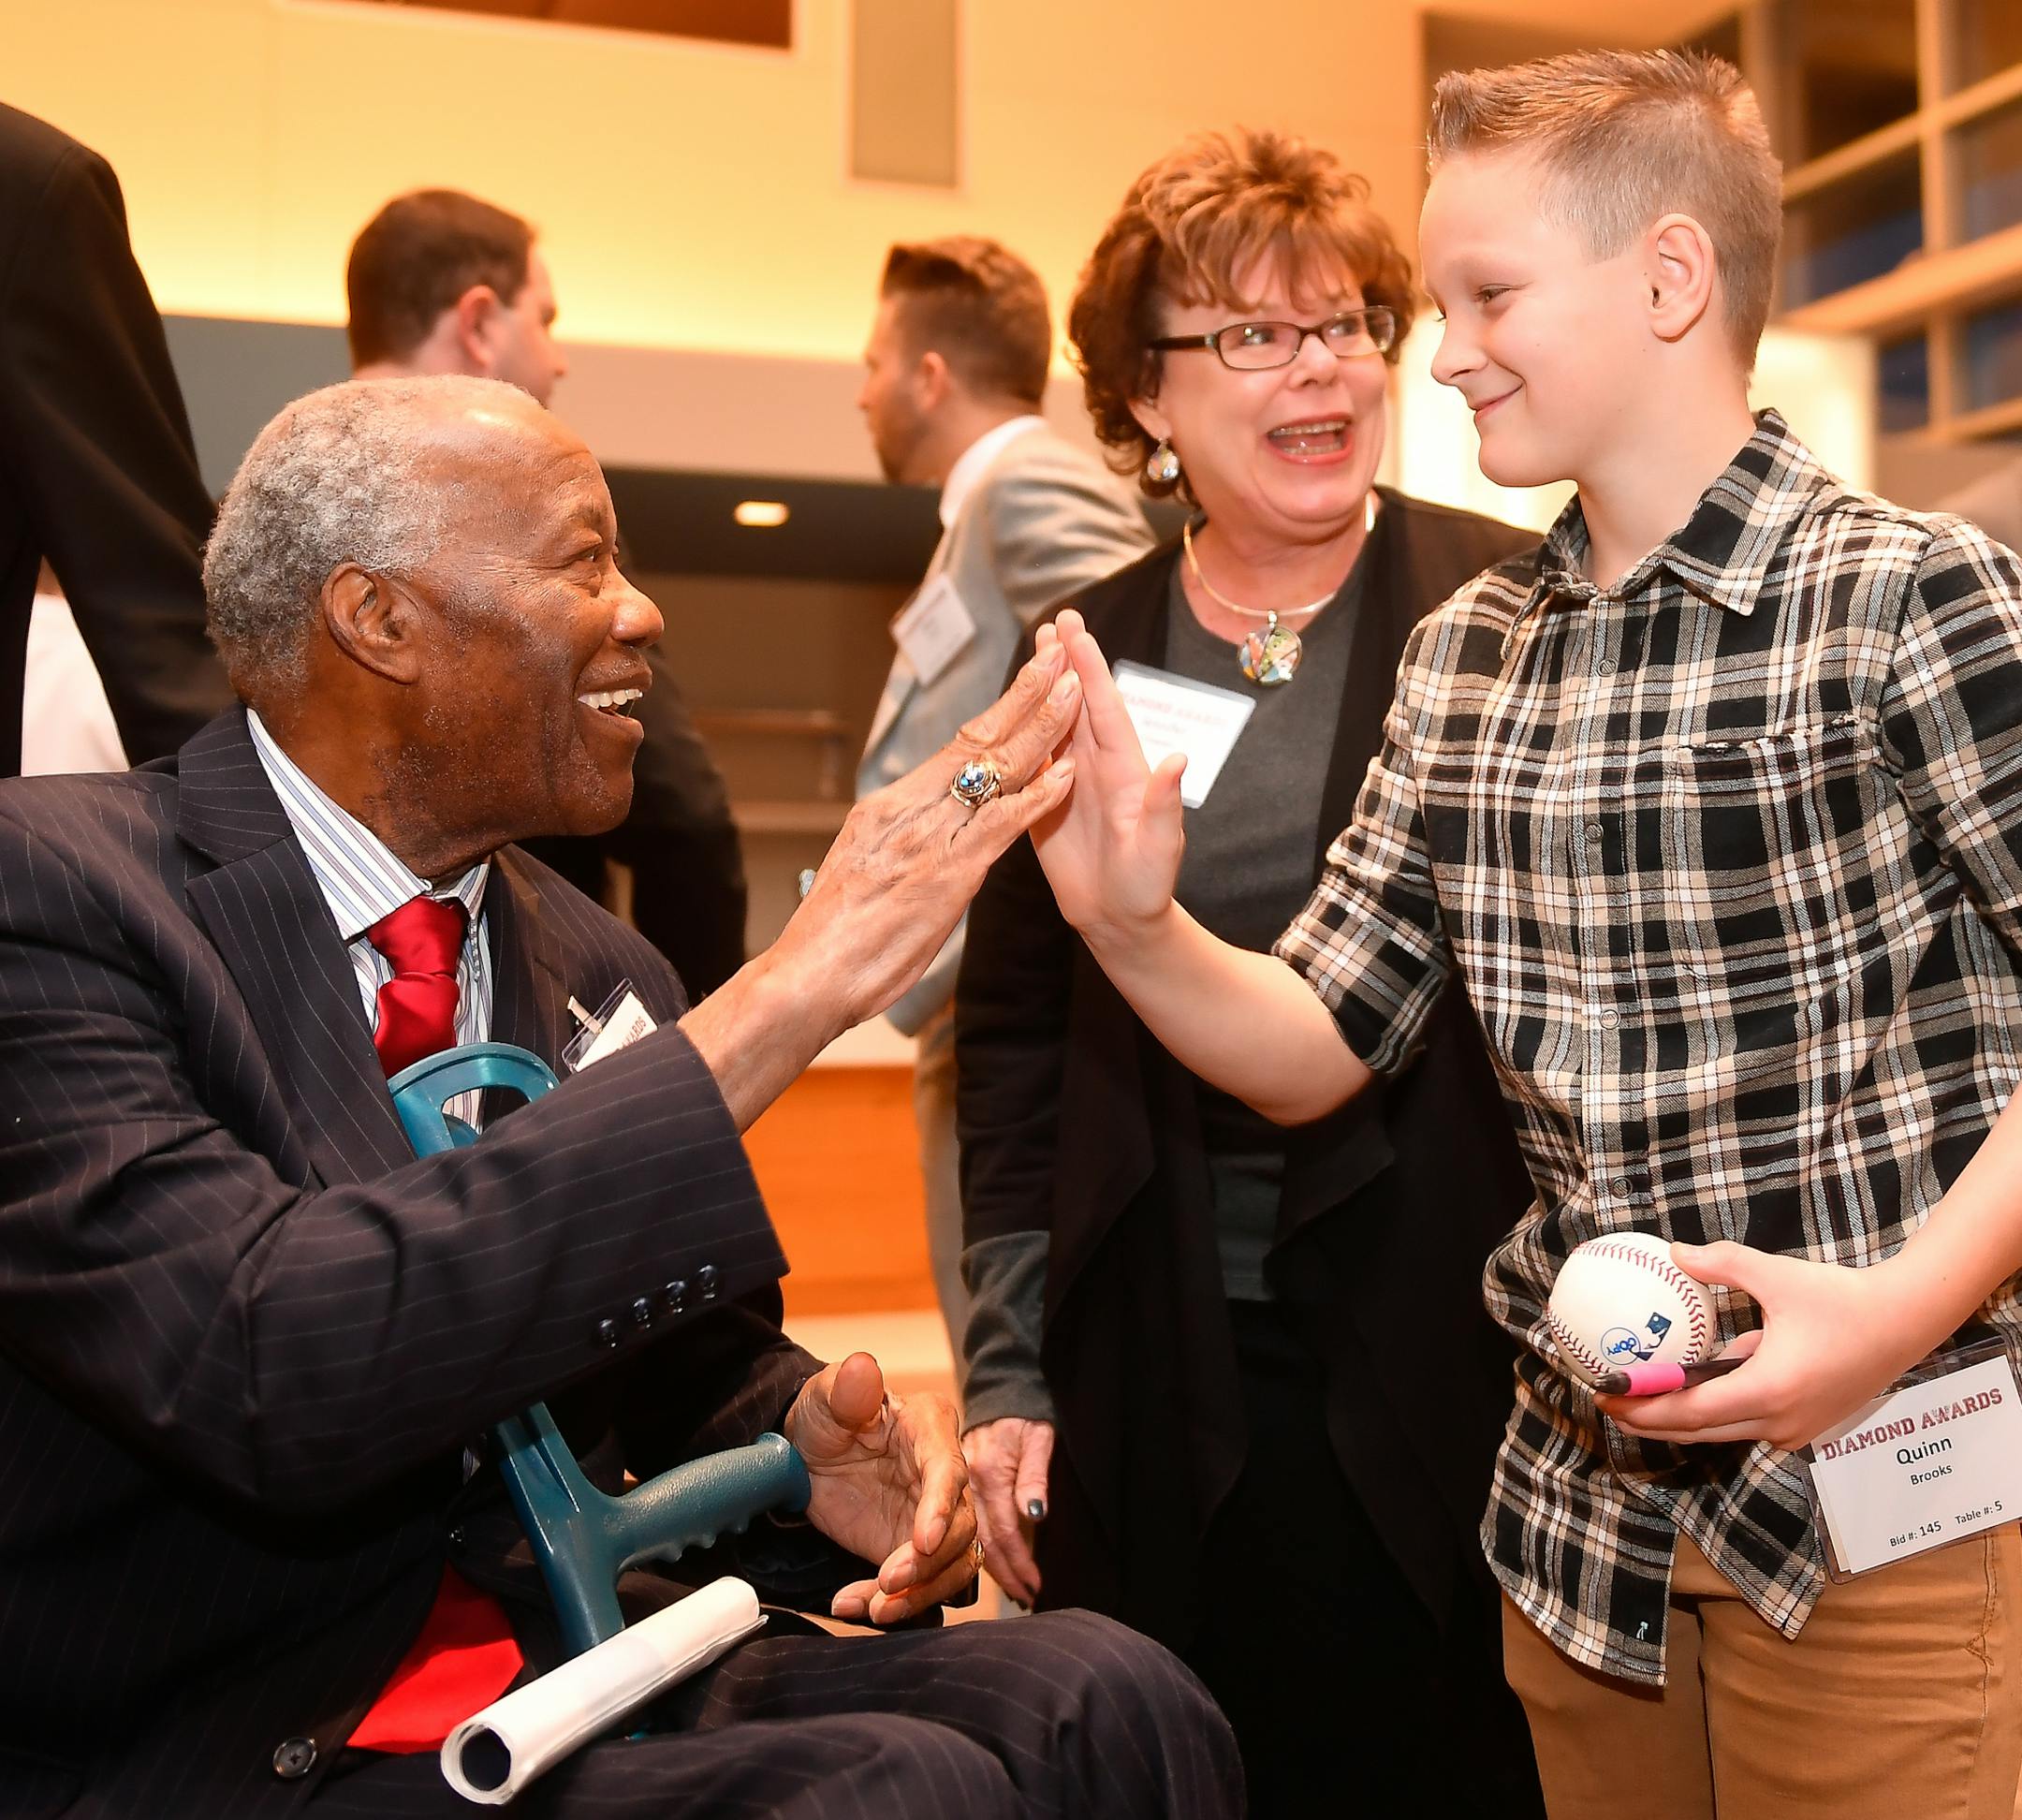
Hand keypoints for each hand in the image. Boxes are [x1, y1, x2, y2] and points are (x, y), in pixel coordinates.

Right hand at [680, 640, 1080, 1127]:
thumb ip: (896, 844)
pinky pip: (1000, 825)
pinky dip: (1037, 797)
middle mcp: (907, 809)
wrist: (806, 977)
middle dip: (1023, 695)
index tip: (1026, 678)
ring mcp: (927, 838)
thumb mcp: (862, 872)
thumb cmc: (832, 939)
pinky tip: (1066, 775)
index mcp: (887, 807)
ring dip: (1041, 729)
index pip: (954, 747)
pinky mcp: (945, 874)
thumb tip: (917, 832)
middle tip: (1059, 656)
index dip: (996, 710)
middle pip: (977, 740)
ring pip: (994, 769)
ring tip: (1075, 692)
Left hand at [784, 1352, 979, 1623]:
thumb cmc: (824, 1414)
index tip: (923, 1542)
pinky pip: (921, 1584)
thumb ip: (847, 1387)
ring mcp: (933, 1516)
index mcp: (930, 1428)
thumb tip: (862, 1367)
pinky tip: (855, 1607)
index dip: (941, 1508)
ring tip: (873, 1610)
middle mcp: (943, 1474)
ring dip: (918, 1593)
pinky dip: (893, 1603)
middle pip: (962, 1527)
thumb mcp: (826, 1397)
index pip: (949, 1470)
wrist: (806, 1454)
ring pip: (952, 1565)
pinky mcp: (915, 1549)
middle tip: (886, 1584)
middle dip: (929, 1563)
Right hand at [962, 1416, 1053, 1606]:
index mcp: (988, 1472)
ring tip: (1015, 1592)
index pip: (1004, 1531)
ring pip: (968, 1540)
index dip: (1020, 1563)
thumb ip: (1034, 1475)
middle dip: (1006, 1576)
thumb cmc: (1025, 1413)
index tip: (1036, 1587)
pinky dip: (974, 1552)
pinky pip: (961, 1528)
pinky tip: (991, 1567)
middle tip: (1026, 1599)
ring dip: (991, 1570)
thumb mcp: (1038, 1435)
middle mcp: (966, 1483)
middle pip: (982, 1543)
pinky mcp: (953, 1488)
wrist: (1000, 1391)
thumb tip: (1035, 1515)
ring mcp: (956, 1486)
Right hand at [1029, 610, 1187, 944]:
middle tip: (1052, 620)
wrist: (1121, 922)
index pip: (1104, 708)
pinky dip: (1018, 733)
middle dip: (1064, 661)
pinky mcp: (1043, 805)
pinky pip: (1028, 763)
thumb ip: (1164, 802)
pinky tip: (1007, 710)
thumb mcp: (1161, 845)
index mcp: (1124, 768)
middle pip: (1076, 704)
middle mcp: (1096, 767)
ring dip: (1041, 689)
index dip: (1089, 667)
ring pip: (1051, 725)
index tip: (1075, 629)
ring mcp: (1069, 783)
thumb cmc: (1148, 886)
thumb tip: (1178, 758)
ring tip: (1033, 650)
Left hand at [1598, 1242, 1930, 1450]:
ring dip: (1679, 1418)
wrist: (1905, 1322)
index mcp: (1767, 1391)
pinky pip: (1746, 1422)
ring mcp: (1794, 1429)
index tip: (1605, 1396)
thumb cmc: (1842, 1299)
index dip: (1642, 1408)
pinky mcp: (1804, 1425)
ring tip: (1638, 1398)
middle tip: (1608, 1401)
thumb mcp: (1777, 1275)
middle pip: (1698, 1430)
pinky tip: (1689, 1388)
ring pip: (1722, 1430)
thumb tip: (1675, 1253)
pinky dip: (1713, 1411)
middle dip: (1648, 1420)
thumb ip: (1722, 1264)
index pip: (1687, 1412)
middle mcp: (1778, 1421)